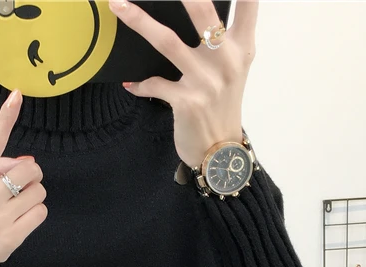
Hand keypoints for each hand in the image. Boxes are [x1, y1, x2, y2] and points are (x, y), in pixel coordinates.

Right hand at [0, 89, 47, 262]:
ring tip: (17, 207)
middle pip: (30, 168)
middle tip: (22, 187)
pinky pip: (40, 213)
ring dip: (34, 197)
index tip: (16, 96)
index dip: (6, 118)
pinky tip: (21, 221)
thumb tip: (27, 163)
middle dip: (33, 175)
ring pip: (39, 191)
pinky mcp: (12, 236)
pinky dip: (35, 215)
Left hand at [108, 0, 257, 167]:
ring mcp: (206, 80)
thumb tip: (194, 13)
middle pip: (201, 10)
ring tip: (117, 5)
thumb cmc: (221, 108)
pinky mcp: (185, 101)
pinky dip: (140, 84)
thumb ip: (220, 40)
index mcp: (241, 48)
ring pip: (166, 41)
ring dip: (138, 21)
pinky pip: (154, 84)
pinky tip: (131, 84)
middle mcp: (226, 60)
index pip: (248, 2)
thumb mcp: (231, 71)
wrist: (219, 154)